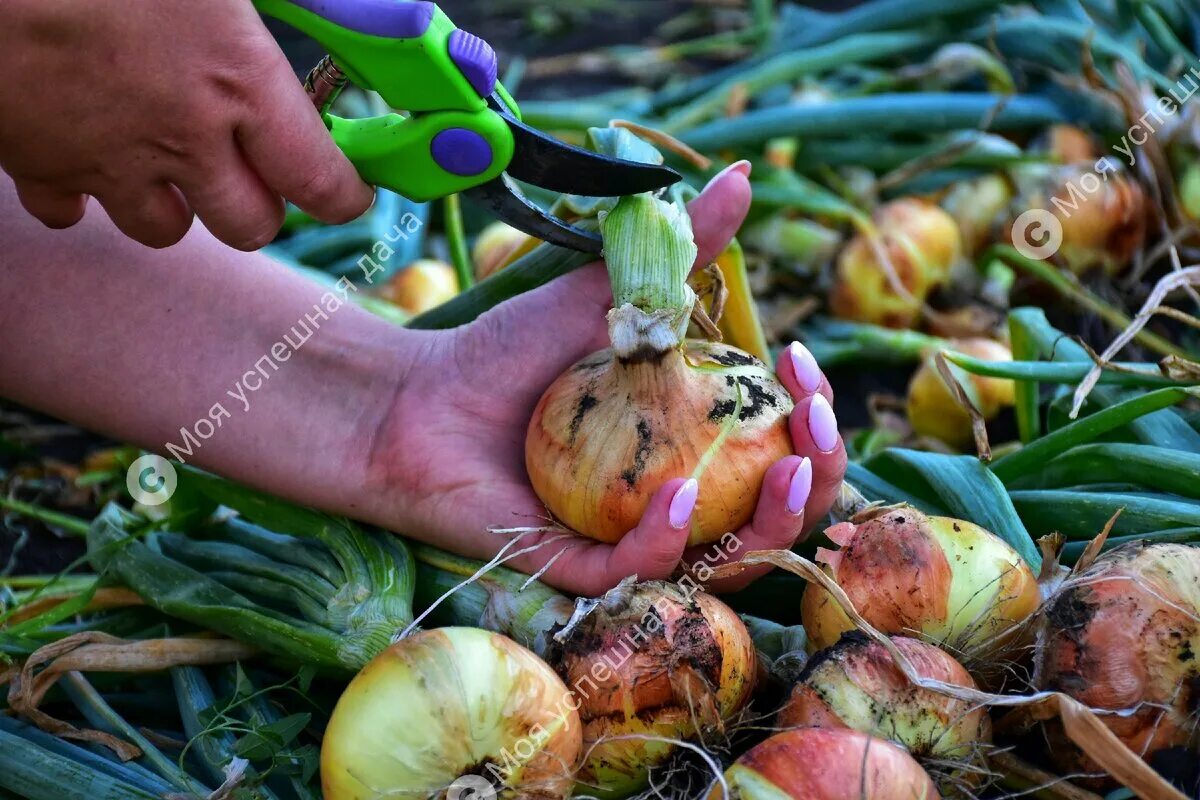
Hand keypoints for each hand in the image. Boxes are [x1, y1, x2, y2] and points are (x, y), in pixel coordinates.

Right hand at [0, 0, 372, 249]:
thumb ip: (296, 2)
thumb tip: (359, 14)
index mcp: (237, 82)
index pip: (319, 181)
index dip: (343, 195)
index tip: (349, 192)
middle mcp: (182, 139)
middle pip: (250, 225)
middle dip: (262, 206)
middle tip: (256, 171)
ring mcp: (109, 161)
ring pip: (166, 231)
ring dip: (178, 206)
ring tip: (170, 160)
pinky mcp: (40, 163)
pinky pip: (73, 212)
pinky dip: (84, 194)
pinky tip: (89, 151)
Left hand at [365, 164, 847, 595]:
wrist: (417, 398)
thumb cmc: (507, 352)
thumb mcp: (606, 295)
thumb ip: (680, 252)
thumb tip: (744, 177)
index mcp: (693, 439)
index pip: (782, 443)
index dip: (812, 412)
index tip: (799, 362)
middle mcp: (676, 493)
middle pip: (775, 510)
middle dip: (817, 476)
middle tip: (813, 426)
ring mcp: (630, 533)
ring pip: (727, 559)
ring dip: (772, 523)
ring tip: (784, 473)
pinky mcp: (578, 565)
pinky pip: (639, 572)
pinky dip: (668, 542)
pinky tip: (679, 498)